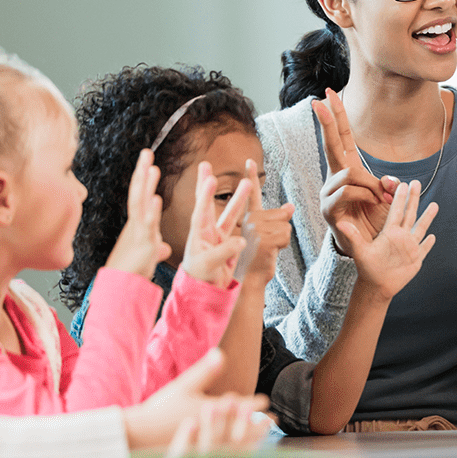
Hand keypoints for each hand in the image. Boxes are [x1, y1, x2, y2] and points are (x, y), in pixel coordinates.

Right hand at [105, 148, 171, 277]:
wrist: (122, 289)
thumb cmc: (133, 273)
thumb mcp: (149, 256)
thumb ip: (157, 248)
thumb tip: (165, 247)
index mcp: (138, 225)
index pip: (141, 197)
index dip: (144, 180)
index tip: (149, 164)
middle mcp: (136, 225)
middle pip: (138, 193)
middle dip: (142, 173)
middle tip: (146, 152)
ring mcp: (139, 233)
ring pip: (141, 204)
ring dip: (146, 185)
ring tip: (152, 167)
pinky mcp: (144, 245)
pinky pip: (148, 226)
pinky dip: (152, 212)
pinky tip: (156, 199)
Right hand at [122, 348, 270, 453]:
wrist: (139, 436)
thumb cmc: (160, 410)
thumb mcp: (183, 386)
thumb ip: (205, 371)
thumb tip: (221, 352)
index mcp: (211, 413)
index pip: (240, 408)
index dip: (255, 404)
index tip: (267, 402)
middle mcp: (213, 432)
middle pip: (243, 427)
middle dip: (259, 424)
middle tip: (274, 421)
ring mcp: (207, 447)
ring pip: (237, 444)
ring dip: (252, 439)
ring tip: (263, 437)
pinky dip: (238, 454)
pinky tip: (242, 454)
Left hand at [180, 161, 250, 287]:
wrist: (204, 293)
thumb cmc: (201, 278)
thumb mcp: (209, 265)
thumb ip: (224, 251)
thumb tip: (242, 241)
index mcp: (198, 233)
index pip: (201, 209)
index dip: (205, 194)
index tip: (208, 177)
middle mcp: (207, 231)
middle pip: (209, 203)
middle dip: (208, 184)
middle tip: (207, 164)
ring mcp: (219, 237)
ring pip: (230, 213)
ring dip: (239, 198)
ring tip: (248, 183)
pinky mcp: (229, 244)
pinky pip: (240, 227)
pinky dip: (248, 218)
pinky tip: (258, 211)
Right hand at [238, 158, 294, 285]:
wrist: (249, 280)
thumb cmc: (257, 259)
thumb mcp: (268, 237)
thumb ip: (276, 219)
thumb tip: (290, 206)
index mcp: (248, 217)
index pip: (251, 194)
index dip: (251, 176)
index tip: (249, 160)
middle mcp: (249, 219)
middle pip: (282, 215)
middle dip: (281, 231)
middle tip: (267, 246)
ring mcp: (255, 228)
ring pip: (286, 225)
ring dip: (282, 240)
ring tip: (267, 250)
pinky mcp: (263, 238)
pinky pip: (286, 235)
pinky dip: (283, 246)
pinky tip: (270, 253)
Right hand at [314, 88, 398, 254]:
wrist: (370, 249)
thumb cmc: (376, 220)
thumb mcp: (388, 199)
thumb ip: (388, 185)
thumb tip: (390, 182)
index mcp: (348, 169)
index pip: (341, 138)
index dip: (337, 117)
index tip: (327, 95)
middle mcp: (335, 178)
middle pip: (331, 144)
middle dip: (327, 122)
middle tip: (318, 100)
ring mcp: (329, 193)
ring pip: (349, 174)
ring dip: (371, 185)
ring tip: (381, 199)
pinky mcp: (329, 208)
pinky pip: (347, 192)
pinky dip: (366, 195)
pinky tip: (373, 203)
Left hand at [338, 180, 436, 300]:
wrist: (375, 285)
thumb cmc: (367, 268)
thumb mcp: (360, 250)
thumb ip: (353, 235)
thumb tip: (340, 222)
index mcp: (389, 232)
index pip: (396, 210)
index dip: (399, 197)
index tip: (401, 183)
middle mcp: (400, 236)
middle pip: (410, 213)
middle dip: (413, 198)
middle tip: (416, 182)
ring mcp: (409, 247)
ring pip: (420, 228)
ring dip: (427, 217)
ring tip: (434, 204)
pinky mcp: (415, 259)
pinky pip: (424, 248)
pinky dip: (429, 243)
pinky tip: (433, 236)